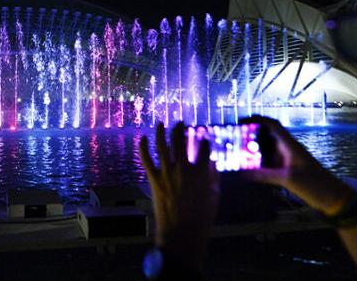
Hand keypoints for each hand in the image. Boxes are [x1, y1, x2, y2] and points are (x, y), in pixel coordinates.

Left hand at [139, 122, 218, 267]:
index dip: (204, 138)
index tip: (203, 134)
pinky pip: (146, 160)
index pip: (204, 147)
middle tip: (181, 122)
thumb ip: (214, 177)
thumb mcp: (214, 197)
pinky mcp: (154, 180)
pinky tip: (142, 138)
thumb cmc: (201, 218)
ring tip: (162, 124)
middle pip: (181, 140)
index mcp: (201, 172)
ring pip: (162, 146)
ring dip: (161, 132)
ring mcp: (167, 173)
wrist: (181, 233)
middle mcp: (183, 169)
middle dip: (181, 128)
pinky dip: (143, 148)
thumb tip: (212, 163)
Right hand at [240, 115, 351, 215]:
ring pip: (267, 150)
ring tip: (235, 152)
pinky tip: (247, 169)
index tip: (240, 121)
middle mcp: (288, 150)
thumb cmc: (315, 185)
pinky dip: (258, 164)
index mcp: (290, 146)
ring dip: (253, 150)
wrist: (333, 199)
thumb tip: (241, 173)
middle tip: (232, 138)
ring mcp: (288, 161)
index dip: (257, 120)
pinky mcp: (288, 171)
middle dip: (250, 135)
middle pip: (267, 136)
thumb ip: (265, 175)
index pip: (272, 125)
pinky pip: (269, 163)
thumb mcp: (288, 179)